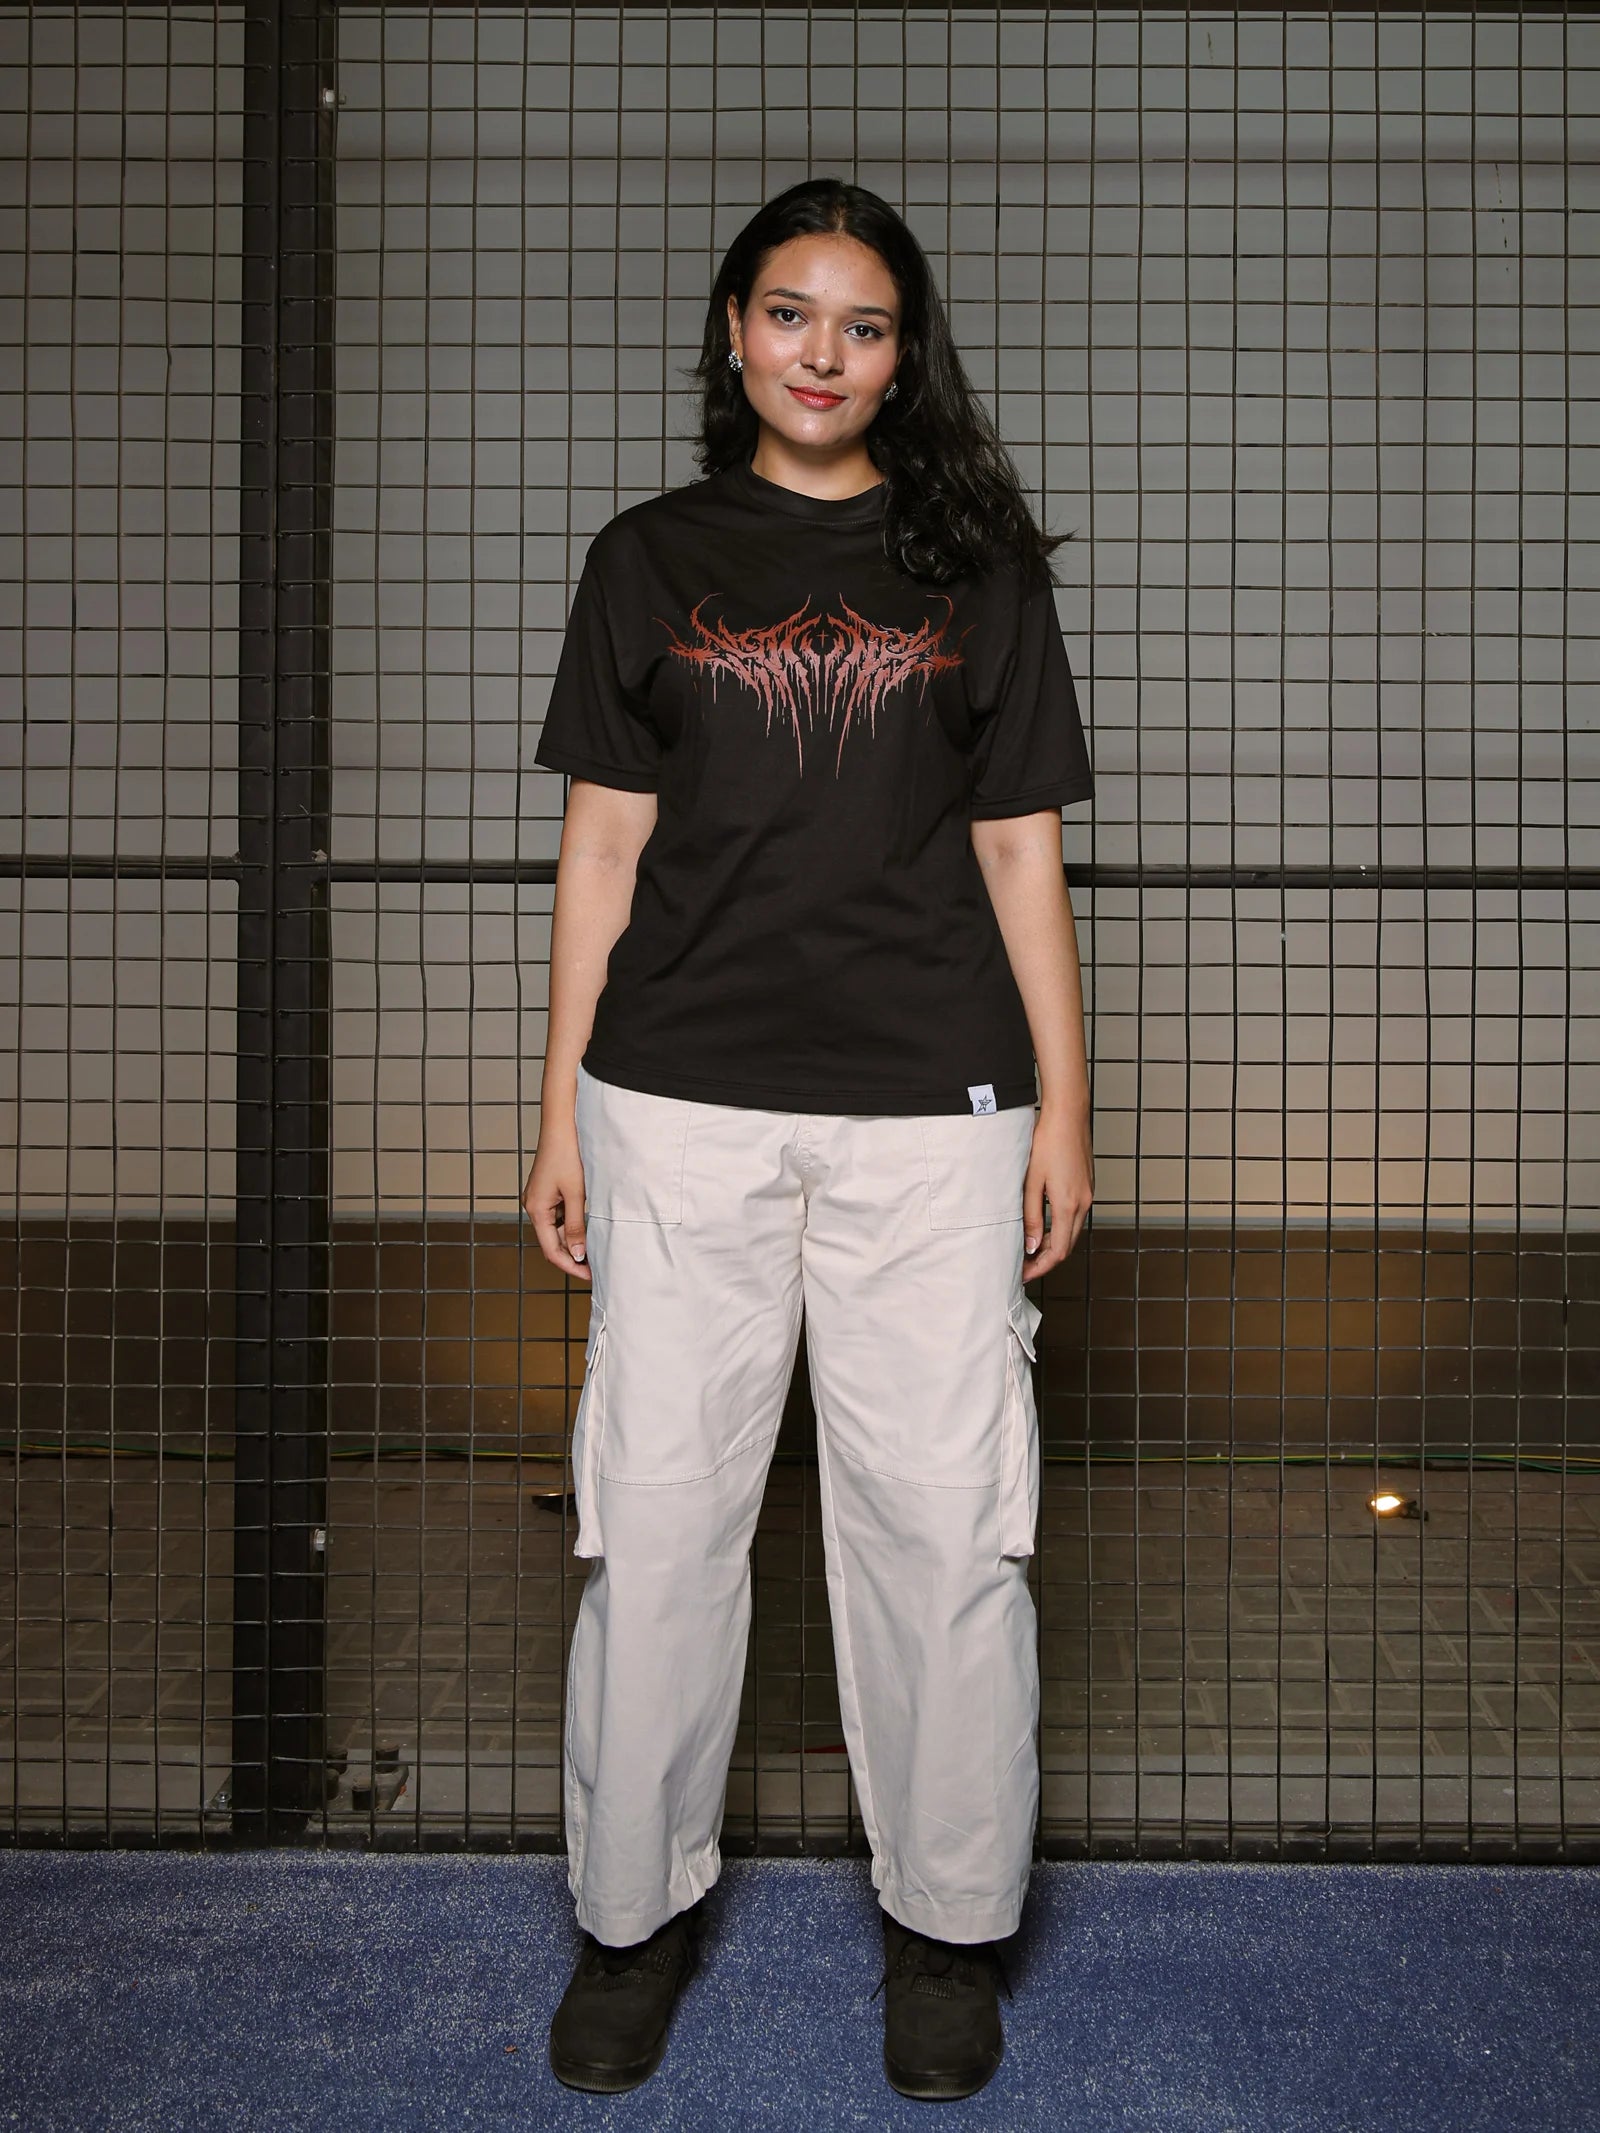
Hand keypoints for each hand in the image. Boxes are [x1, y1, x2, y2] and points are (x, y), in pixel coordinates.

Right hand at [522, 1120, 590, 1283]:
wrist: (563, 1125)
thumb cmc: (568, 1154)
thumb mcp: (576, 1194)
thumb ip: (576, 1227)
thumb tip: (577, 1255)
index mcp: (536, 1209)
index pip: (551, 1250)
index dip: (571, 1266)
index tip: (590, 1276)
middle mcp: (534, 1206)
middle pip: (553, 1241)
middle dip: (574, 1255)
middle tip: (597, 1267)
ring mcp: (540, 1198)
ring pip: (558, 1229)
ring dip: (575, 1239)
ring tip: (597, 1249)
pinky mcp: (548, 1191)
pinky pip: (560, 1215)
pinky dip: (574, 1224)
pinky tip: (589, 1228)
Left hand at [1022, 1103, 1093, 1279]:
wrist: (1068, 1115)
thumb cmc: (1047, 1142)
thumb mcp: (1031, 1182)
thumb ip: (1031, 1217)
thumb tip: (1030, 1246)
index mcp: (1068, 1205)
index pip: (1058, 1251)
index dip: (1040, 1267)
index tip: (1023, 1275)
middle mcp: (1083, 1203)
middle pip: (1066, 1245)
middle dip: (1045, 1259)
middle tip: (1022, 1265)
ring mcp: (1087, 1195)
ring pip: (1071, 1231)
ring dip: (1052, 1244)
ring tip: (1029, 1248)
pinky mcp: (1086, 1186)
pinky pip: (1074, 1216)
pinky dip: (1059, 1228)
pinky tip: (1043, 1226)